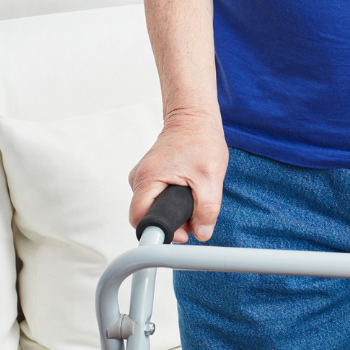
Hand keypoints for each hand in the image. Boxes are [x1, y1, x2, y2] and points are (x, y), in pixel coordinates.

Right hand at [128, 107, 228, 242]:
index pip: (141, 221)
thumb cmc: (200, 138)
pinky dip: (173, 198)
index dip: (161, 232)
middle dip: (173, 220)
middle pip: (148, 215)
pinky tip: (189, 189)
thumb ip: (207, 209)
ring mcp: (143, 176)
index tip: (182, 232)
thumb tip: (202, 233)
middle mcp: (139, 179)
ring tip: (195, 194)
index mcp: (147, 180)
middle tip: (195, 214)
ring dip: (175, 209)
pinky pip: (157, 197)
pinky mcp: (150, 175)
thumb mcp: (211, 177)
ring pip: (154, 206)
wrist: (194, 116)